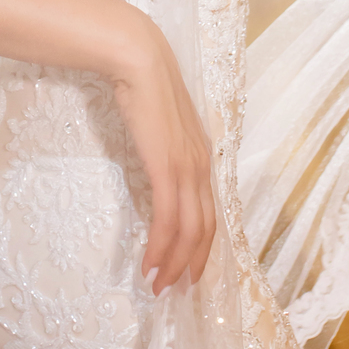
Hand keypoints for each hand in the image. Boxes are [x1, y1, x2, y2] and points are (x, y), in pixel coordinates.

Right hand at [109, 19, 216, 293]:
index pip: (209, 211)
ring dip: (175, 263)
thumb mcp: (160, 124)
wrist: (139, 60)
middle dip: (192, 264)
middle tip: (175, 289)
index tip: (187, 269)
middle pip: (206, 228)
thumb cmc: (143, 86)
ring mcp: (187, 167)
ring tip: (159, 285)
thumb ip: (164, 145)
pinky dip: (161, 247)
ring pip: (190, 231)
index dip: (201, 246)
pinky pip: (168, 219)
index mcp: (201, 156)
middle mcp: (201, 165)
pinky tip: (149, 264)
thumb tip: (156, 163)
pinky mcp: (167, 167)